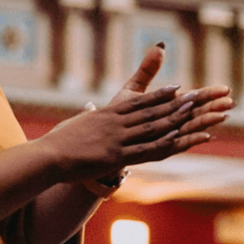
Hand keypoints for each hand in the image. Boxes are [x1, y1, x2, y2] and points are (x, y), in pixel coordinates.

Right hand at [42, 84, 204, 182]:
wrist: (49, 155)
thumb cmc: (59, 142)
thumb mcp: (77, 123)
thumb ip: (88, 116)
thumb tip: (90, 108)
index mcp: (106, 114)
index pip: (138, 102)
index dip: (158, 96)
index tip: (175, 88)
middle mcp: (114, 122)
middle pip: (150, 111)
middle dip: (173, 104)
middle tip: (194, 95)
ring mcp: (116, 138)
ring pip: (151, 127)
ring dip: (174, 119)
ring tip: (193, 111)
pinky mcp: (115, 155)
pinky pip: (144, 148)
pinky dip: (162, 142)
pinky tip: (176, 136)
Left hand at [105, 43, 234, 161]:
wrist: (104, 138)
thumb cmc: (121, 113)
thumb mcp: (135, 88)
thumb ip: (148, 69)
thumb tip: (160, 46)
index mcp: (168, 106)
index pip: (194, 98)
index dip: (210, 94)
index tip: (226, 88)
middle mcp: (171, 121)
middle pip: (197, 112)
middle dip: (214, 107)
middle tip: (231, 102)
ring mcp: (167, 136)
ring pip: (191, 128)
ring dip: (207, 123)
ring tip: (222, 117)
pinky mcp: (159, 149)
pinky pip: (177, 145)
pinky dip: (192, 140)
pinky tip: (205, 137)